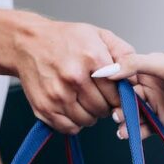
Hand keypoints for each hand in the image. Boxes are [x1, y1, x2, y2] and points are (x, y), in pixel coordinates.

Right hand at [13, 16, 133, 133]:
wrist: (27, 43)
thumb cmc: (65, 39)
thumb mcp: (98, 35)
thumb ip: (123, 53)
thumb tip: (136, 78)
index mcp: (91, 58)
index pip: (117, 92)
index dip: (119, 96)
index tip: (115, 94)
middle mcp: (74, 77)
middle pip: (103, 108)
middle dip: (105, 105)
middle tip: (98, 95)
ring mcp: (58, 95)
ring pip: (88, 121)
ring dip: (90, 115)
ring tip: (84, 99)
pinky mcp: (44, 108)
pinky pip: (69, 128)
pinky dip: (74, 123)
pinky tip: (72, 107)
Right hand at [98, 53, 163, 137]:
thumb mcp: (163, 64)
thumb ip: (134, 65)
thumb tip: (108, 70)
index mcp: (148, 68)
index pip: (122, 76)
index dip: (112, 84)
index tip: (102, 91)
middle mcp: (151, 85)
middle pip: (126, 98)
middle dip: (118, 106)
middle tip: (116, 113)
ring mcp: (157, 103)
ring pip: (134, 114)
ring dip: (126, 121)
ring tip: (123, 127)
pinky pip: (145, 127)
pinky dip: (137, 132)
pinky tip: (131, 134)